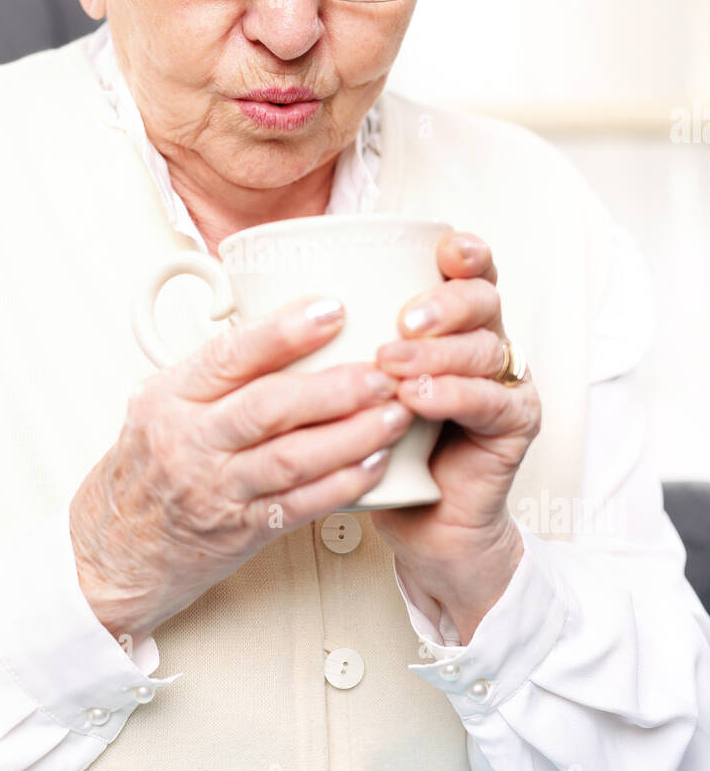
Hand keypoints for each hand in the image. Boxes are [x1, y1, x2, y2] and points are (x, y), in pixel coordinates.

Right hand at [69, 296, 413, 640]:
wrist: (111, 554)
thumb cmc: (144, 473)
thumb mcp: (160, 407)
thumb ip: (215, 375)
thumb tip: (286, 327)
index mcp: (170, 399)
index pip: (228, 355)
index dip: (284, 331)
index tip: (332, 310)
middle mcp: (189, 443)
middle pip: (268, 407)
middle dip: (334, 387)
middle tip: (382, 372)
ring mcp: (214, 491)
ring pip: (292, 458)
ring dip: (352, 435)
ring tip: (394, 413)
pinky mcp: (239, 532)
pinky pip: (299, 506)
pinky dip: (343, 485)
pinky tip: (375, 464)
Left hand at [372, 230, 540, 643]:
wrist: (419, 523)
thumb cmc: (380, 445)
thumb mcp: (350, 385)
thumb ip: (333, 340)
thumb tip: (255, 296)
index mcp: (449, 321)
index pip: (467, 270)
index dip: (464, 252)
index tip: (444, 246)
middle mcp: (484, 343)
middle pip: (483, 301)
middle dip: (447, 302)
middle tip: (405, 319)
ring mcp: (505, 383)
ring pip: (486, 349)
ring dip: (438, 353)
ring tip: (392, 363)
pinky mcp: (514, 426)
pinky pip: (492, 402)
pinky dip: (454, 396)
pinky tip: (418, 399)